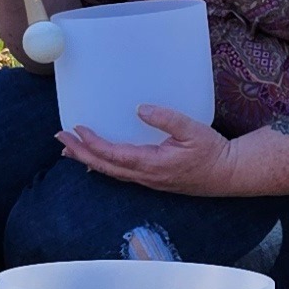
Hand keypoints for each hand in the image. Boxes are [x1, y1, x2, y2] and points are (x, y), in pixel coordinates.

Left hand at [58, 106, 242, 195]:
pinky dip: (103, 165)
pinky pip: (121, 173)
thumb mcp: (193, 130)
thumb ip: (167, 118)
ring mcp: (148, 180)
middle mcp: (145, 176)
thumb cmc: (212, 152)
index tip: (77, 129)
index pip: (113, 155)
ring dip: (88, 159)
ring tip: (69, 150)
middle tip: (60, 139)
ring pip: (110, 172)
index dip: (92, 143)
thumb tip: (141, 109)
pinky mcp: (153, 179)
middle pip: (104, 166)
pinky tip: (96, 161)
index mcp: (152, 163)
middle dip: (80, 152)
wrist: (227, 174)